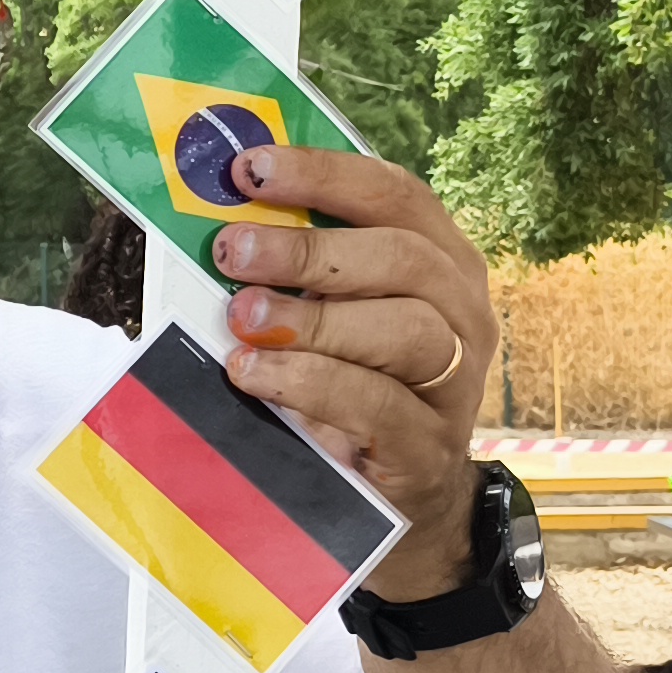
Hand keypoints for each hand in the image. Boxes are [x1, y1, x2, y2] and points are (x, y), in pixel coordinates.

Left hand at [208, 149, 495, 590]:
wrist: (397, 502)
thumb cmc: (347, 390)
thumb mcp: (325, 320)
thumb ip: (291, 273)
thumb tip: (210, 222)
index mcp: (439, 260)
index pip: (394, 195)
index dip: (324, 175)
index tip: (249, 169)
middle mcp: (461, 312)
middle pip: (400, 257)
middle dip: (308, 250)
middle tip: (230, 251)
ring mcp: (455, 382)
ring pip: (402, 328)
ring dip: (312, 319)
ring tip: (242, 319)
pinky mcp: (429, 447)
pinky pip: (378, 404)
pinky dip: (310, 383)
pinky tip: (255, 375)